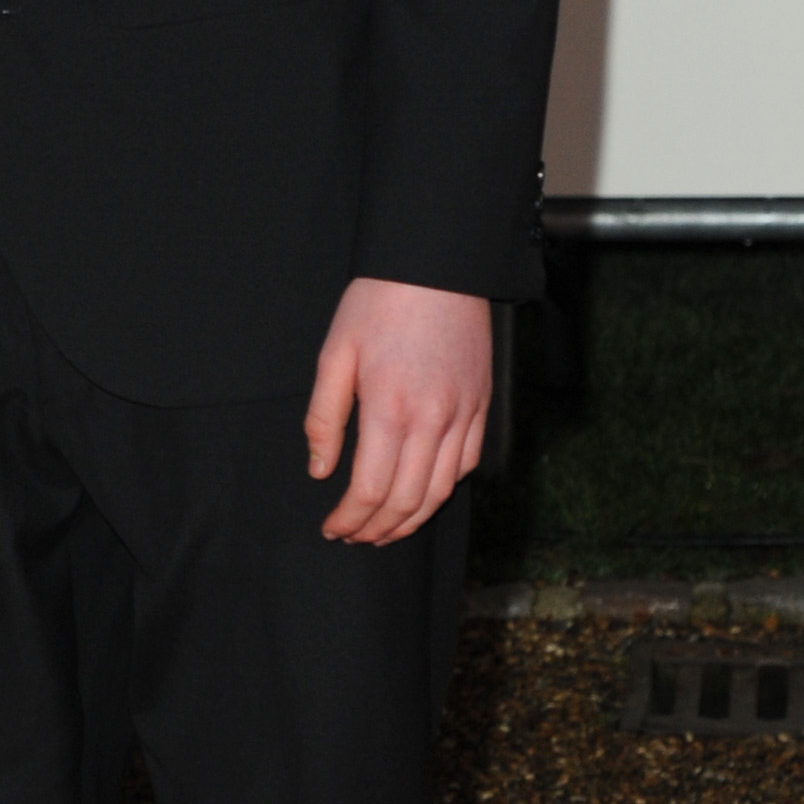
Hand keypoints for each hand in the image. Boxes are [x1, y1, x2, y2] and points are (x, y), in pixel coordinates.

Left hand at [302, 277, 492, 544]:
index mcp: (390, 409)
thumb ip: (324, 418)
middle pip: (408, 501)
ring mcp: (464, 414)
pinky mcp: (483, 405)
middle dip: (377, 529)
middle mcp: (434, 420)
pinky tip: (422, 497)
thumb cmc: (378, 304)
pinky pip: (468, 464)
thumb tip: (321, 471)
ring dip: (412, 520)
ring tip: (384, 531)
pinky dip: (444, 490)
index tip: (332, 528)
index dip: (350, 518)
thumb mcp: (335, 354)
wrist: (437, 266)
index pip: (371, 490)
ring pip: (441, 490)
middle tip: (354, 536)